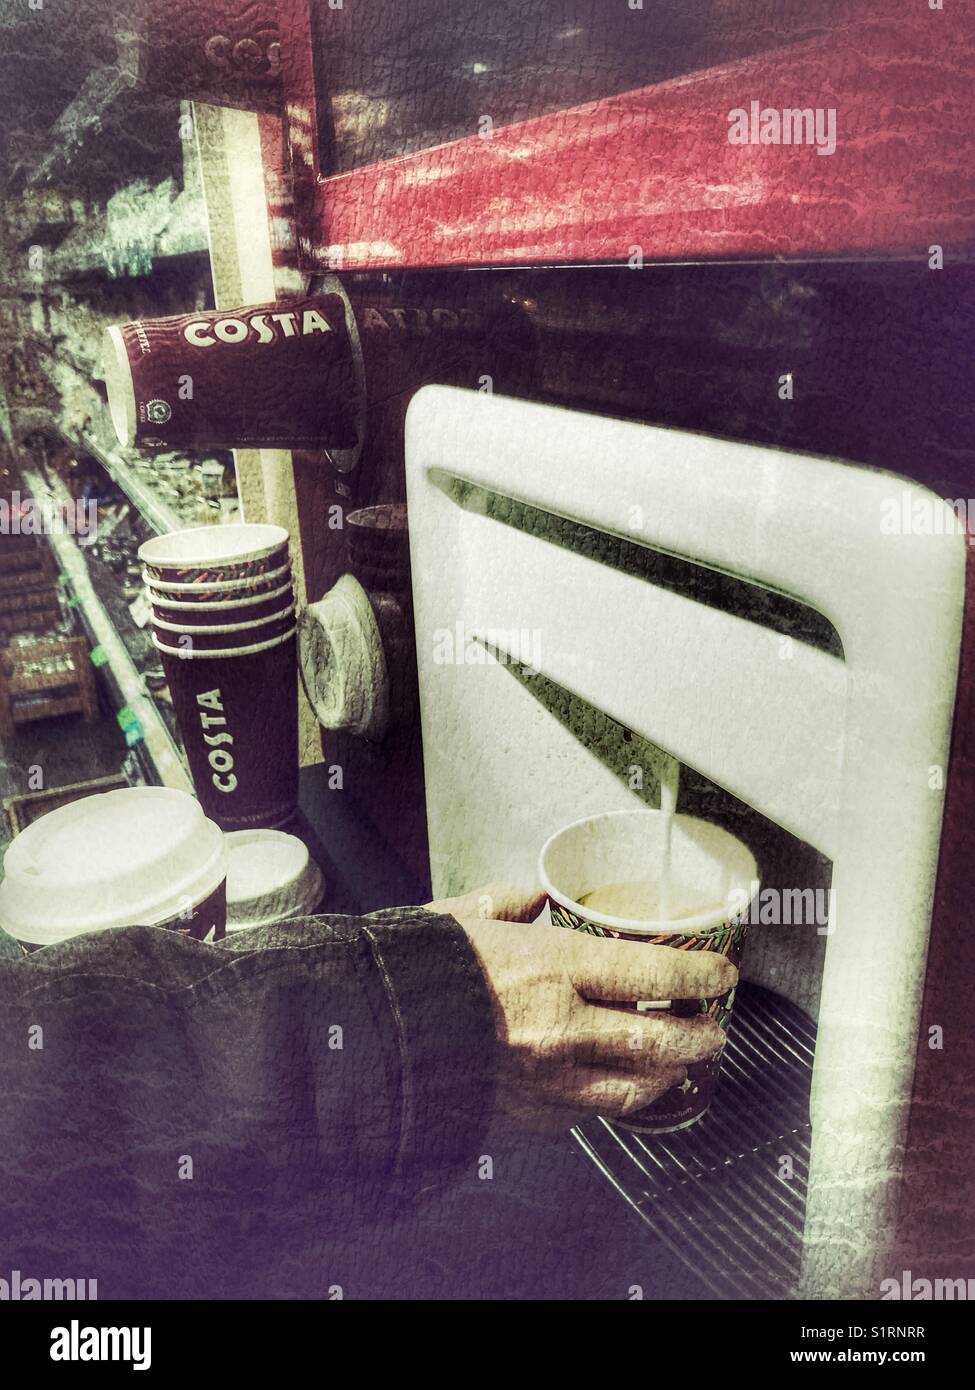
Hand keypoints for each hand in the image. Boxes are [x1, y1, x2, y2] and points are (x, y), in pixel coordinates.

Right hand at [427, 883, 735, 1131]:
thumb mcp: (463, 918)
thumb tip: (537, 892)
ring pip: (639, 1086)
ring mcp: (550, 1078)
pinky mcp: (530, 1116)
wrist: (367, 1040)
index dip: (703, 976)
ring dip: (672, 1073)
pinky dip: (618, 1099)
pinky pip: (592, 1113)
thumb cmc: (413, 974)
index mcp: (554, 967)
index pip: (657, 974)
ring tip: (685, 1063)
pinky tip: (624, 1088)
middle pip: (664, 1037)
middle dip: (704, 1034)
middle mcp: (564, 1026)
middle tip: (717, 1026)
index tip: (723, 975)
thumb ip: (510, 901)